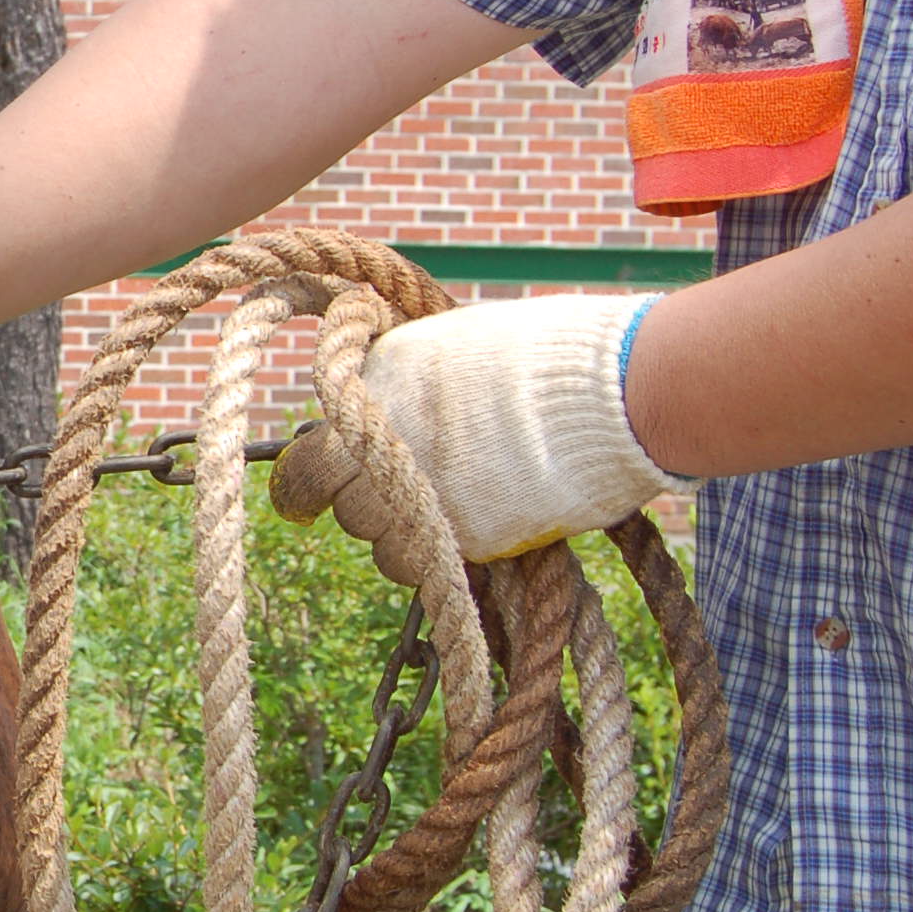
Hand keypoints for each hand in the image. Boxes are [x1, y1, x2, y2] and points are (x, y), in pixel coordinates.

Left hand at [269, 293, 696, 576]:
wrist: (607, 392)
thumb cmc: (547, 354)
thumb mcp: (453, 345)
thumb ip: (403, 380)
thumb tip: (378, 400)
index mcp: (374, 382)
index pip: (305, 453)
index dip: (311, 476)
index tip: (312, 488)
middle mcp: (378, 439)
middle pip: (336, 500)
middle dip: (360, 502)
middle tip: (396, 499)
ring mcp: (413, 491)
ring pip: (374, 539)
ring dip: (398, 532)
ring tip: (449, 507)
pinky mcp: (455, 537)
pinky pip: (417, 565)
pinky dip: (431, 559)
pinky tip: (467, 532)